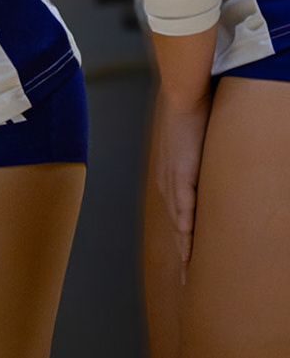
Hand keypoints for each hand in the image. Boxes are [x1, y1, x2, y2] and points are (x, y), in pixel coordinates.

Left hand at [145, 26, 217, 266]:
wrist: (182, 97)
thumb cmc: (190, 117)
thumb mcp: (193, 146)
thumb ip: (198, 160)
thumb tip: (208, 165)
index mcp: (170, 178)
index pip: (178, 216)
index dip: (182, 239)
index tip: (185, 262)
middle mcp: (168, 182)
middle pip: (176, 226)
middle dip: (182, 252)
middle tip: (187, 278)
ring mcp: (172, 179)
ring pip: (179, 222)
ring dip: (184, 246)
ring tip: (190, 271)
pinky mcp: (181, 174)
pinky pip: (184, 207)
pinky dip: (186, 228)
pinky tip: (188, 246)